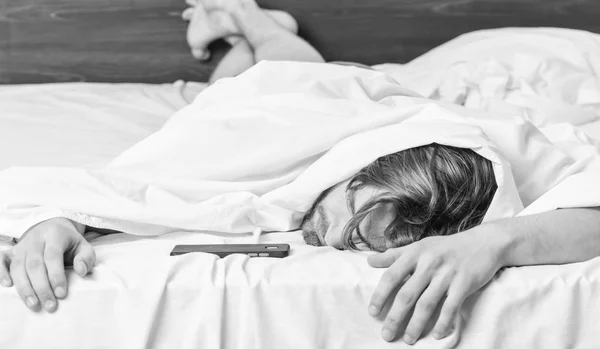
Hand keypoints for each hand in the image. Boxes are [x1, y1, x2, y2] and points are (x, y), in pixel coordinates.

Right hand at [0, 218, 95, 311]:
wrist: (52, 228)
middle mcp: (35, 239)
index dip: (56, 276)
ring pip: (18, 267)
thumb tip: (81, 271)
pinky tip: (7, 286)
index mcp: (54, 235)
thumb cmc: (69, 243)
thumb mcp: (83, 246)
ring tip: (34, 305)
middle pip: (35, 265)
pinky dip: (1, 272)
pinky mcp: (11, 252)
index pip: (53, 256)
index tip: (61, 294)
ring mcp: (21, 246)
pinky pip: (1, 260)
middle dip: (42, 287)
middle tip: (50, 306)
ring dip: (25, 288)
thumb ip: (86, 258)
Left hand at [367, 226, 509, 343]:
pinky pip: (451, 307)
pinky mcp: (464, 283)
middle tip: (387, 334)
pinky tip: (437, 335)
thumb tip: (369, 261)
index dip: (380, 295)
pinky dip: (443, 323)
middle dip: (395, 317)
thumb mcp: (419, 246)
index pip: (392, 276)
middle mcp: (429, 263)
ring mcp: (447, 273)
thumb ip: (394, 255)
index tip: (373, 312)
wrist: (484, 242)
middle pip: (407, 294)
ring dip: (416, 325)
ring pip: (427, 304)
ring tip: (408, 339)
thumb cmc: (446, 247)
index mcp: (414, 253)